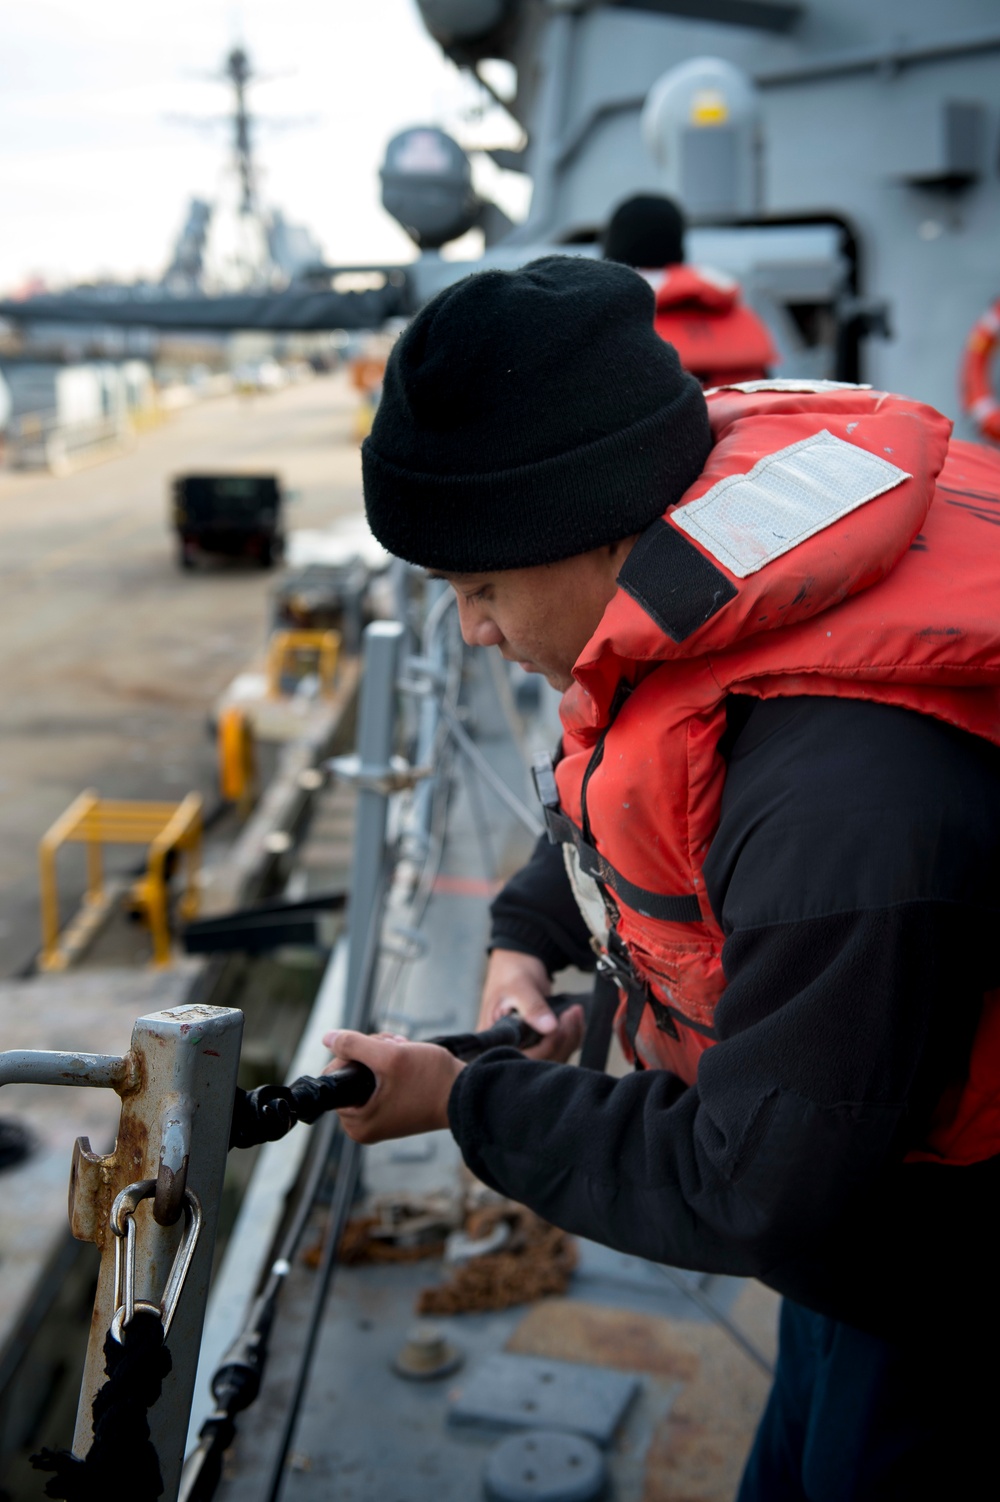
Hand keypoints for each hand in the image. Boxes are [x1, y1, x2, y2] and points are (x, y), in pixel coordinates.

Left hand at [321, 1029, 464, 1144]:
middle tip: (394, 1047)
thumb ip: (354, 1045)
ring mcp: (379, 1120)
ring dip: (384, 1055)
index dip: (352, 1053)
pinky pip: (381, 1083)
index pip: (335, 1076)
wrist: (467, 1094)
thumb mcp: (390, 1056)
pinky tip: (407, 1058)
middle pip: (351, 1074)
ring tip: (404, 1050)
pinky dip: (392, 1067)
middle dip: (371, 1053)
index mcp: (356, 1123)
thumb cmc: (431, 1080)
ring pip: (367, 1074)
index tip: (376, 1048)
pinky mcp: (393, 1112)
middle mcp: (364, 1127)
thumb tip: (326, 1038)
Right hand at [479, 948, 584, 1062]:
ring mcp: (526, 1048)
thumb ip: (533, 1007)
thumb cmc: (510, 974)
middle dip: (561, 1041)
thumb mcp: (519, 987)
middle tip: (570, 1014)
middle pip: (540, 1063)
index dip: (542, 1049)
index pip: (520, 1059)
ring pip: (554, 1058)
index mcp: (494, 1041)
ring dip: (570, 1037)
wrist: (518, 966)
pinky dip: (572, 1036)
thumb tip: (550, 1027)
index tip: (556, 1026)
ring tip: (574, 1012)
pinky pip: (560, 1049)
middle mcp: (509, 1049)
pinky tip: (575, 1017)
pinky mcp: (540, 1044)